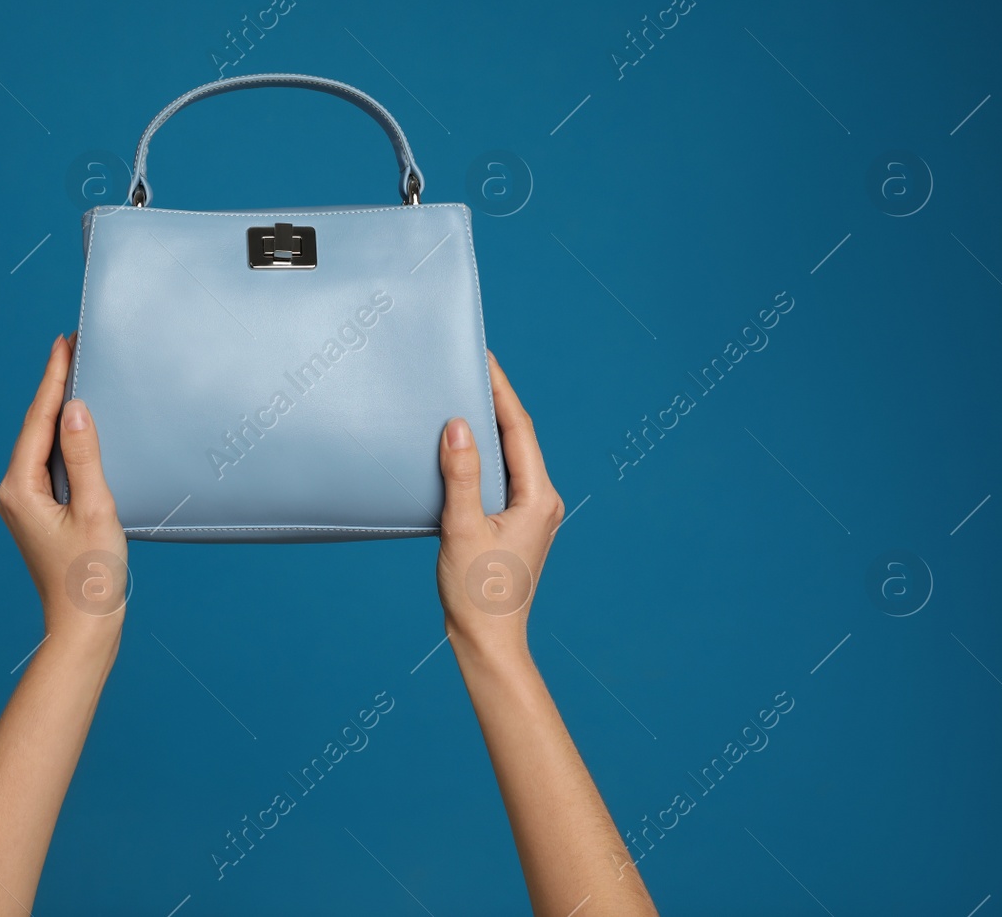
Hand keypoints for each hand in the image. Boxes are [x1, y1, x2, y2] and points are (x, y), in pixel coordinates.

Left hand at [0, 332, 127, 642]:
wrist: (83, 629)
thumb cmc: (91, 578)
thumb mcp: (95, 511)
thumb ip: (85, 457)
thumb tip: (74, 409)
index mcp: (20, 489)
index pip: (38, 420)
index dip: (53, 378)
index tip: (63, 342)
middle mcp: (14, 493)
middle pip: (34, 427)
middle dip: (53, 386)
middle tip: (71, 345)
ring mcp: (25, 504)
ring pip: (41, 444)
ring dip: (58, 410)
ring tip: (76, 373)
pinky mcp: (40, 514)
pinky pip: (49, 464)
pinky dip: (64, 438)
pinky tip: (79, 426)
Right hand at [436, 350, 566, 655]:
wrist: (488, 642)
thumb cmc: (477, 593)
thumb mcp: (462, 528)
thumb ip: (461, 474)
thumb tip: (458, 424)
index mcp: (539, 498)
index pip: (519, 429)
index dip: (501, 391)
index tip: (485, 359)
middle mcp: (544, 501)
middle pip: (518, 438)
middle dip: (495, 402)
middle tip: (470, 368)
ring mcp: (533, 514)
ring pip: (511, 457)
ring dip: (488, 428)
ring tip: (463, 397)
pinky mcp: (517, 524)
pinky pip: (502, 477)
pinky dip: (483, 456)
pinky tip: (461, 448)